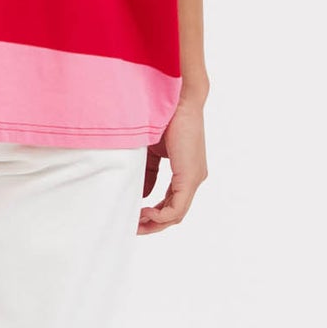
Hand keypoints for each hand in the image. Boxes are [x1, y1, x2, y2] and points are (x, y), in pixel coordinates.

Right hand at [139, 96, 207, 233]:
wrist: (176, 100)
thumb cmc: (164, 119)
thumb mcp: (151, 153)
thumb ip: (148, 174)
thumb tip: (142, 195)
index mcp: (186, 172)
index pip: (171, 203)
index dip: (152, 215)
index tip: (133, 216)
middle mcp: (194, 178)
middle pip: (174, 214)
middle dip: (152, 224)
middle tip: (132, 227)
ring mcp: (194, 179)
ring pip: (176, 214)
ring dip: (154, 223)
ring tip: (135, 222)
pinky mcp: (190, 177)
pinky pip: (176, 208)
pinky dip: (160, 216)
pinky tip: (144, 212)